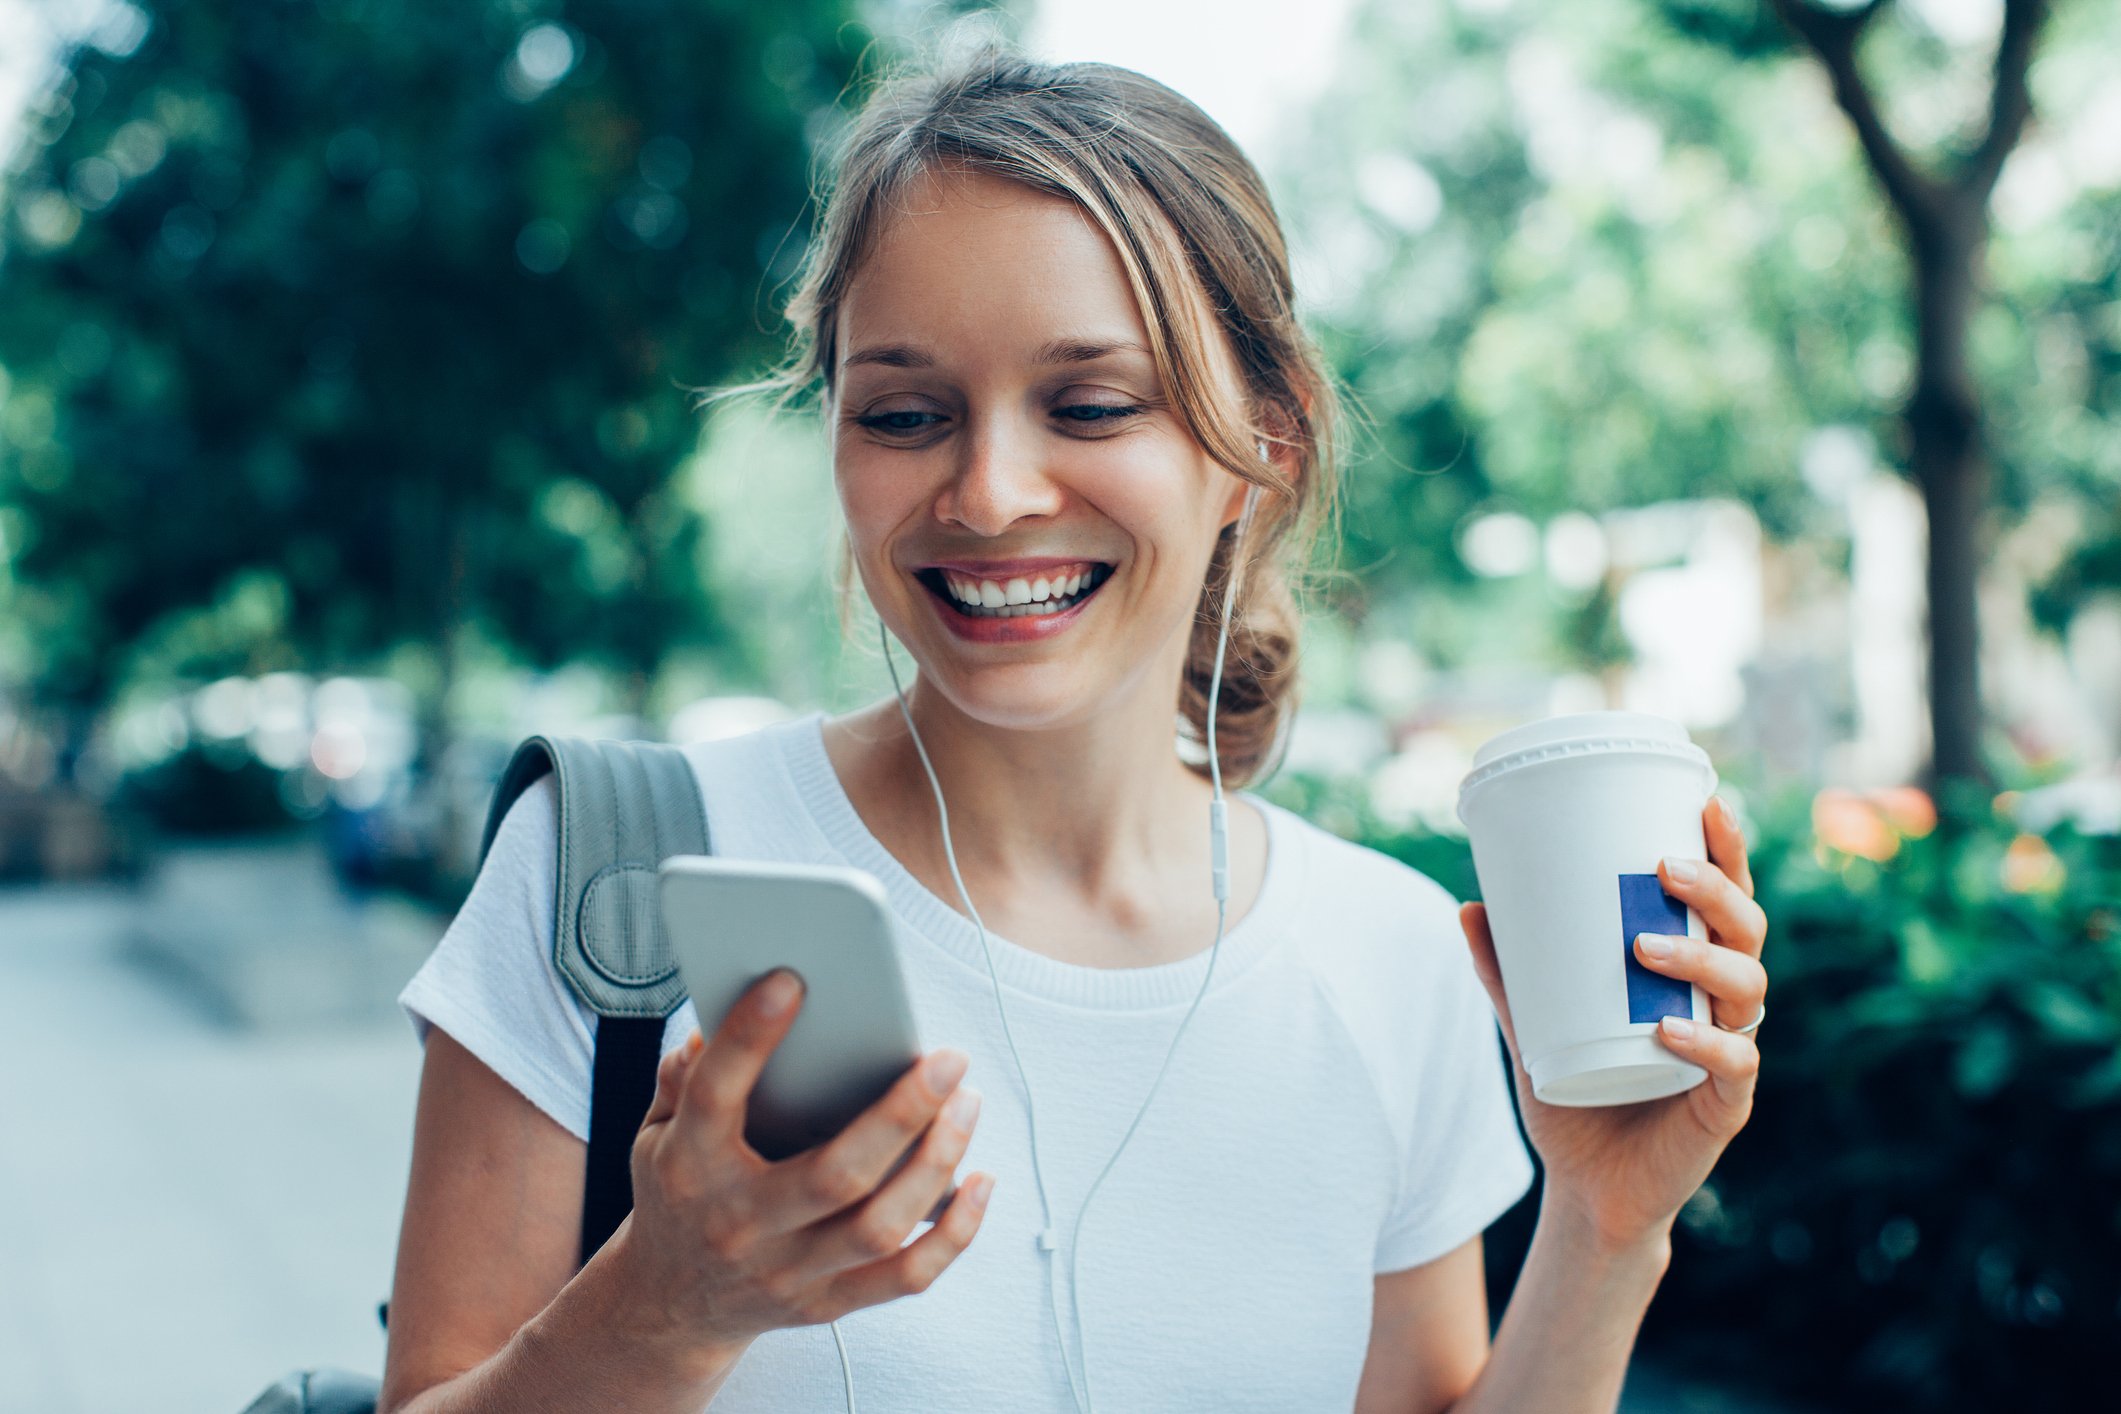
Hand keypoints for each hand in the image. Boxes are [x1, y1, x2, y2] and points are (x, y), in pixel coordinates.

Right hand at [612, 969, 993, 1365]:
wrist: (664, 1307)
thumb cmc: (676, 1191)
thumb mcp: (655, 1130)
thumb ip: (684, 1074)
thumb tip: (723, 1017)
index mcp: (689, 1165)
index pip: (717, 1094)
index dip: (749, 1037)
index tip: (792, 980)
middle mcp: (739, 1223)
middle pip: (834, 1175)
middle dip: (902, 1113)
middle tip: (950, 1058)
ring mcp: (785, 1272)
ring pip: (878, 1227)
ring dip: (937, 1163)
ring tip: (968, 1102)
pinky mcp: (824, 1305)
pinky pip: (905, 1278)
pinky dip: (954, 1233)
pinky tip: (982, 1181)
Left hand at [1459, 793, 1768, 1252]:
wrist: (1588, 1187)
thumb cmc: (1576, 1090)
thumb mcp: (1532, 1023)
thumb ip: (1506, 971)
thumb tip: (1467, 905)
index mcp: (1692, 970)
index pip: (1725, 898)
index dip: (1725, 849)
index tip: (1703, 801)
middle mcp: (1724, 1003)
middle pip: (1747, 930)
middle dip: (1717, 890)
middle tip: (1664, 869)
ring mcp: (1732, 1051)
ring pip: (1748, 988)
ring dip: (1701, 960)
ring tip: (1643, 948)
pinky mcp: (1726, 1105)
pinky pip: (1735, 1065)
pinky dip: (1706, 1044)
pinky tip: (1670, 1033)